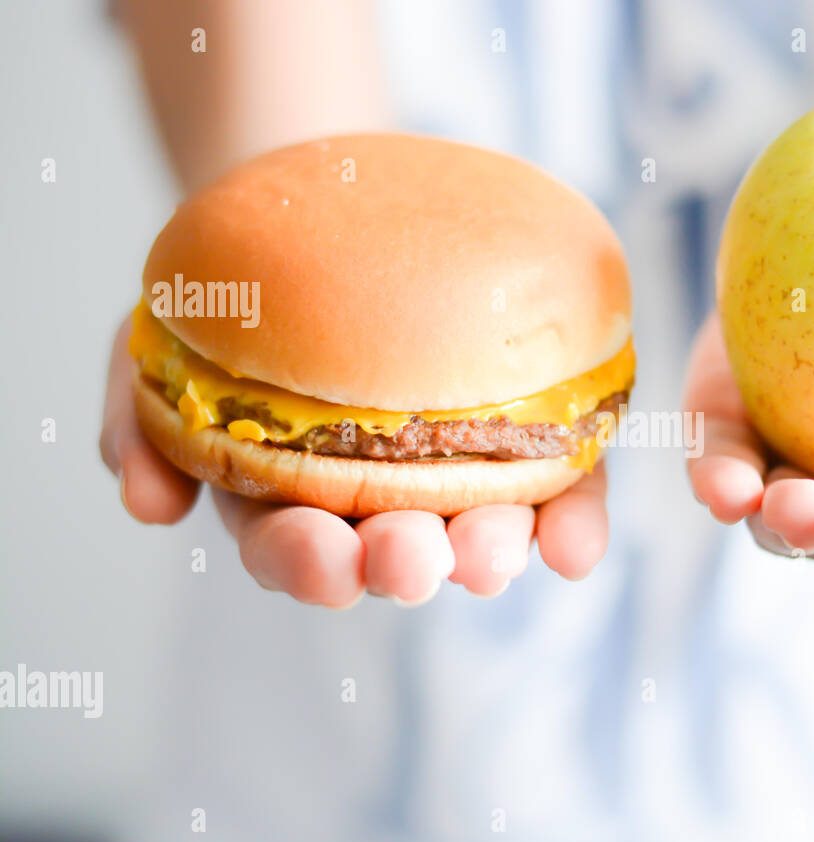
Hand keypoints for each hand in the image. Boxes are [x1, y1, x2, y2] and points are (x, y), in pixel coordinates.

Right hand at [100, 314, 608, 606]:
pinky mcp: (528, 439)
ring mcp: (456, 475)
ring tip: (494, 553)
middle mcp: (379, 501)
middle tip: (415, 558)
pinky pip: (557, 489)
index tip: (323, 557)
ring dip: (488, 552)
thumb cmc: (243, 296)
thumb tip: (147, 506)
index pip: (294, 549)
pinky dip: (571, 524)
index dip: (307, 564)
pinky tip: (576, 548)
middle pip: (392, 553)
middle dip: (404, 564)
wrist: (327, 211)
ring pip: (477, 530)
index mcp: (293, 498)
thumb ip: (143, 421)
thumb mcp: (162, 341)